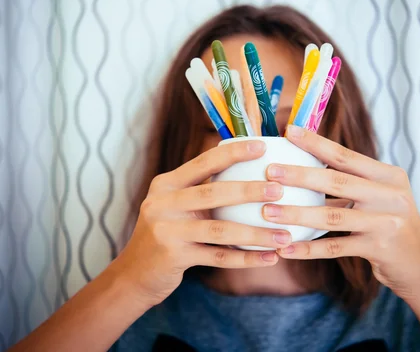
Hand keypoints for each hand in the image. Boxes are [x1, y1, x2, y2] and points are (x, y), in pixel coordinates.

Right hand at [112, 140, 291, 305]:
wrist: (134, 274)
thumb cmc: (167, 233)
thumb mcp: (174, 205)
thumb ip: (200, 189)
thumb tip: (249, 172)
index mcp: (167, 184)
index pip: (204, 162)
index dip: (234, 153)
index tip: (262, 146)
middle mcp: (163, 203)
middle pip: (214, 193)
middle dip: (250, 190)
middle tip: (280, 191)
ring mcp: (166, 230)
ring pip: (220, 229)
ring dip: (256, 233)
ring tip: (285, 235)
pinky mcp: (173, 256)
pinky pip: (218, 256)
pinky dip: (247, 258)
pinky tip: (270, 258)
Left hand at [263, 125, 419, 299]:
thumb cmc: (392, 227)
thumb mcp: (380, 199)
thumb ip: (352, 185)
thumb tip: (305, 170)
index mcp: (388, 176)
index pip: (346, 155)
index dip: (316, 143)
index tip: (288, 131)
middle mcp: (390, 194)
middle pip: (336, 180)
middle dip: (299, 175)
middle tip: (270, 172)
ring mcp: (386, 221)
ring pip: (332, 215)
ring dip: (297, 214)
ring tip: (268, 212)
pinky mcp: (379, 248)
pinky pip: (335, 247)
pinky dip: (308, 249)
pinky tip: (286, 248)